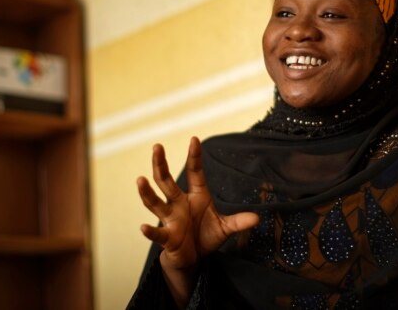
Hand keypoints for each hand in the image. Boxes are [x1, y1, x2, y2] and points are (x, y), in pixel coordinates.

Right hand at [136, 137, 258, 304]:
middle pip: (166, 181)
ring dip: (147, 192)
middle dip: (160, 164)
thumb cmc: (206, 235)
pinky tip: (143, 227)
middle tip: (156, 147)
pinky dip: (150, 232)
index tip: (194, 139)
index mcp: (196, 195)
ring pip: (155, 202)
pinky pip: (158, 234)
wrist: (194, 258)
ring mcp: (171, 219)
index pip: (195, 172)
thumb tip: (257, 218)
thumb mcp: (225, 227)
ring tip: (140, 179)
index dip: (194, 156)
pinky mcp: (167, 237)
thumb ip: (238, 222)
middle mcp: (179, 203)